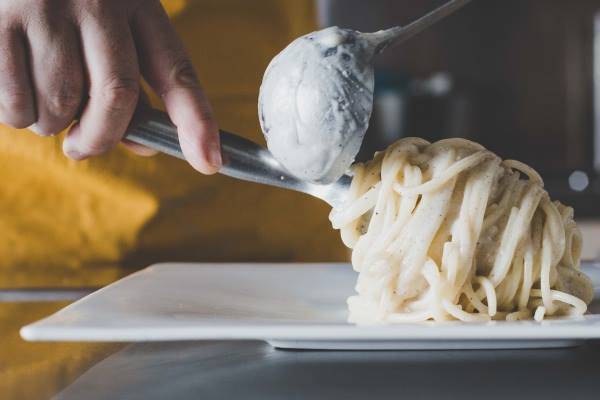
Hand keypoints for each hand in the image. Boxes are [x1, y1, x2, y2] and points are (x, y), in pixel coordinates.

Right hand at [0, 0, 220, 173]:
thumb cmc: (65, 7)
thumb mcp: (110, 29)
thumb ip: (129, 84)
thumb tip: (142, 145)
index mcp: (137, 4)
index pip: (177, 72)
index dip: (197, 123)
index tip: (210, 162)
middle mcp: (98, 2)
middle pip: (116, 96)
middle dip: (102, 137)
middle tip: (83, 147)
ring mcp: (46, 8)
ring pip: (62, 105)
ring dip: (53, 123)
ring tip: (44, 97)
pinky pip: (15, 101)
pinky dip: (18, 114)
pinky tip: (19, 88)